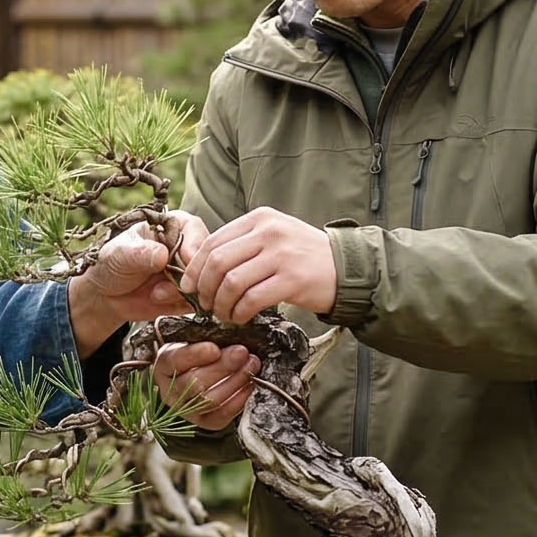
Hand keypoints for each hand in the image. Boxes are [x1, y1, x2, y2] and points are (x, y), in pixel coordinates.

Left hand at [67, 212, 205, 350]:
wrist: (106, 295)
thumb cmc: (112, 265)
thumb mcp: (119, 254)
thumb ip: (139, 252)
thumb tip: (161, 254)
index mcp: (170, 226)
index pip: (194, 228)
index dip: (194, 245)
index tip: (186, 260)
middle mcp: (184, 246)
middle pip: (205, 256)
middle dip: (187, 274)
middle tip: (164, 283)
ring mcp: (188, 271)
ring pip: (202, 280)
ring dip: (180, 291)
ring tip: (155, 293)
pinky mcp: (188, 293)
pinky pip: (197, 300)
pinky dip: (179, 303)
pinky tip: (158, 299)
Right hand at [153, 340, 257, 431]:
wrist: (198, 373)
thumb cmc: (197, 351)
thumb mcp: (193, 339)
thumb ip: (205, 337)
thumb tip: (228, 333)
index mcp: (164, 366)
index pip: (174, 361)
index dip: (194, 355)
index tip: (214, 348)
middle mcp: (170, 392)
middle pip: (194, 383)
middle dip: (222, 367)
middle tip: (242, 353)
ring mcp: (186, 410)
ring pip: (209, 400)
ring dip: (235, 382)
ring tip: (251, 365)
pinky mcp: (204, 422)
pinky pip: (221, 416)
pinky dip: (238, 401)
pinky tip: (250, 385)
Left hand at [182, 207, 337, 326]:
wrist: (347, 269)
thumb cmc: (304, 256)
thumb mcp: (273, 236)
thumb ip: (242, 245)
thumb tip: (201, 269)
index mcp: (259, 218)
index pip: (213, 241)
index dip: (195, 268)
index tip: (189, 287)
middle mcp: (269, 232)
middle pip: (218, 262)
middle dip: (205, 289)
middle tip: (205, 305)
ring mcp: (281, 255)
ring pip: (232, 283)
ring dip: (221, 304)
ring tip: (223, 314)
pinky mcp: (292, 280)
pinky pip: (252, 299)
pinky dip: (239, 313)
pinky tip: (240, 318)